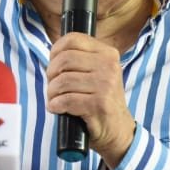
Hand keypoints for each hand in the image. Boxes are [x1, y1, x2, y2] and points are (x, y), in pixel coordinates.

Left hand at [45, 32, 134, 167]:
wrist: (117, 130)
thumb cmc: (100, 99)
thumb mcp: (97, 72)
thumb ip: (80, 58)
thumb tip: (53, 53)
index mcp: (108, 53)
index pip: (73, 39)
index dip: (55, 51)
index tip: (53, 65)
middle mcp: (109, 66)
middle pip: (64, 59)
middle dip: (51, 74)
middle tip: (53, 86)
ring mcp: (106, 85)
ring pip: (63, 80)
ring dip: (52, 93)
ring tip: (55, 99)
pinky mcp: (99, 105)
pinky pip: (66, 100)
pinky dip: (56, 105)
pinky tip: (57, 108)